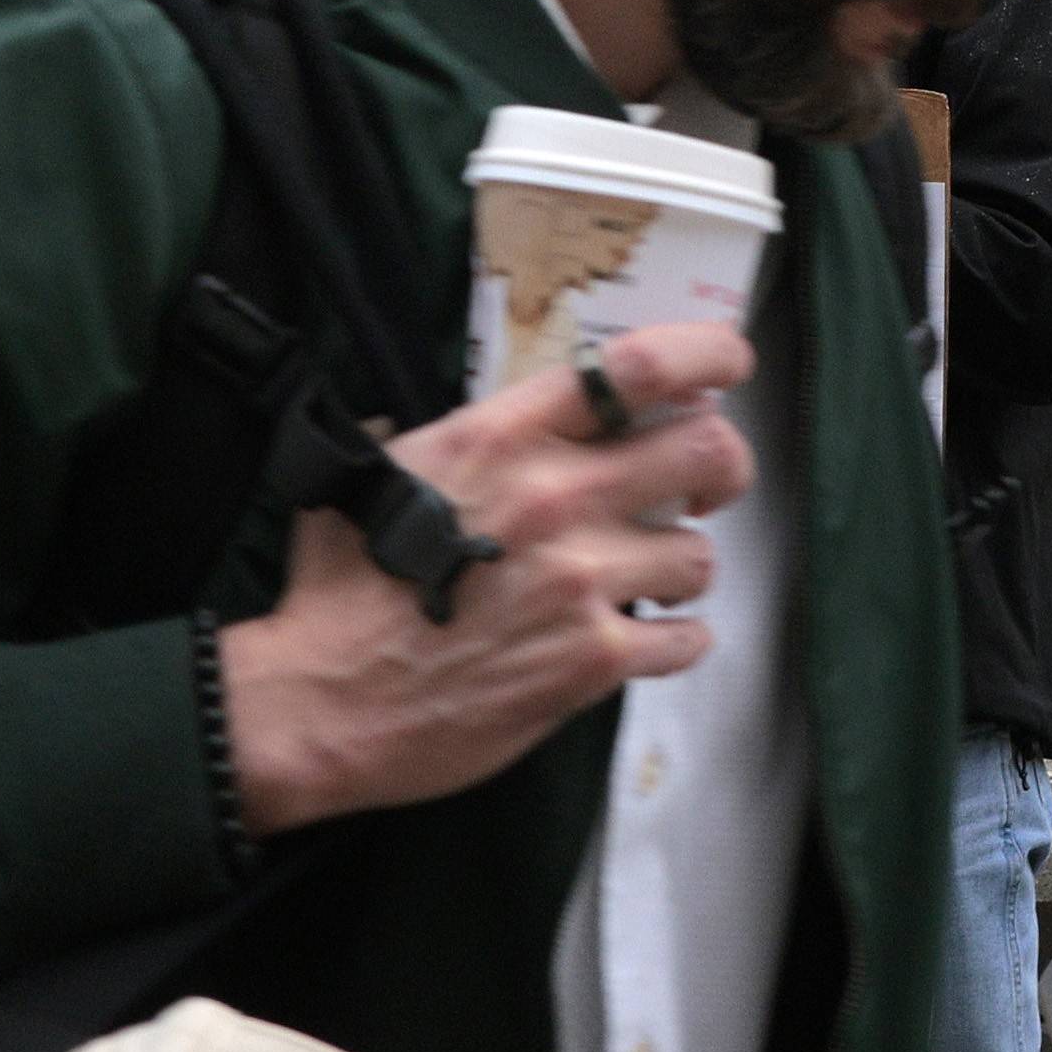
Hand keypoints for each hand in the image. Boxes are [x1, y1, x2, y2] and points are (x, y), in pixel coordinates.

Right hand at [213, 320, 755, 836]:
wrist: (322, 699)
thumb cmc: (339, 588)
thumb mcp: (384, 468)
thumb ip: (460, 433)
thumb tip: (502, 417)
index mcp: (503, 435)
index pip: (640, 365)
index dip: (708, 352)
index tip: (728, 363)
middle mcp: (554, 497)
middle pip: (705, 449)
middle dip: (722, 465)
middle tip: (706, 486)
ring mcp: (579, 581)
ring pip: (700, 554)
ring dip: (683, 565)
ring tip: (648, 578)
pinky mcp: (589, 662)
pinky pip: (685, 640)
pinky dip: (676, 640)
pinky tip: (644, 641)